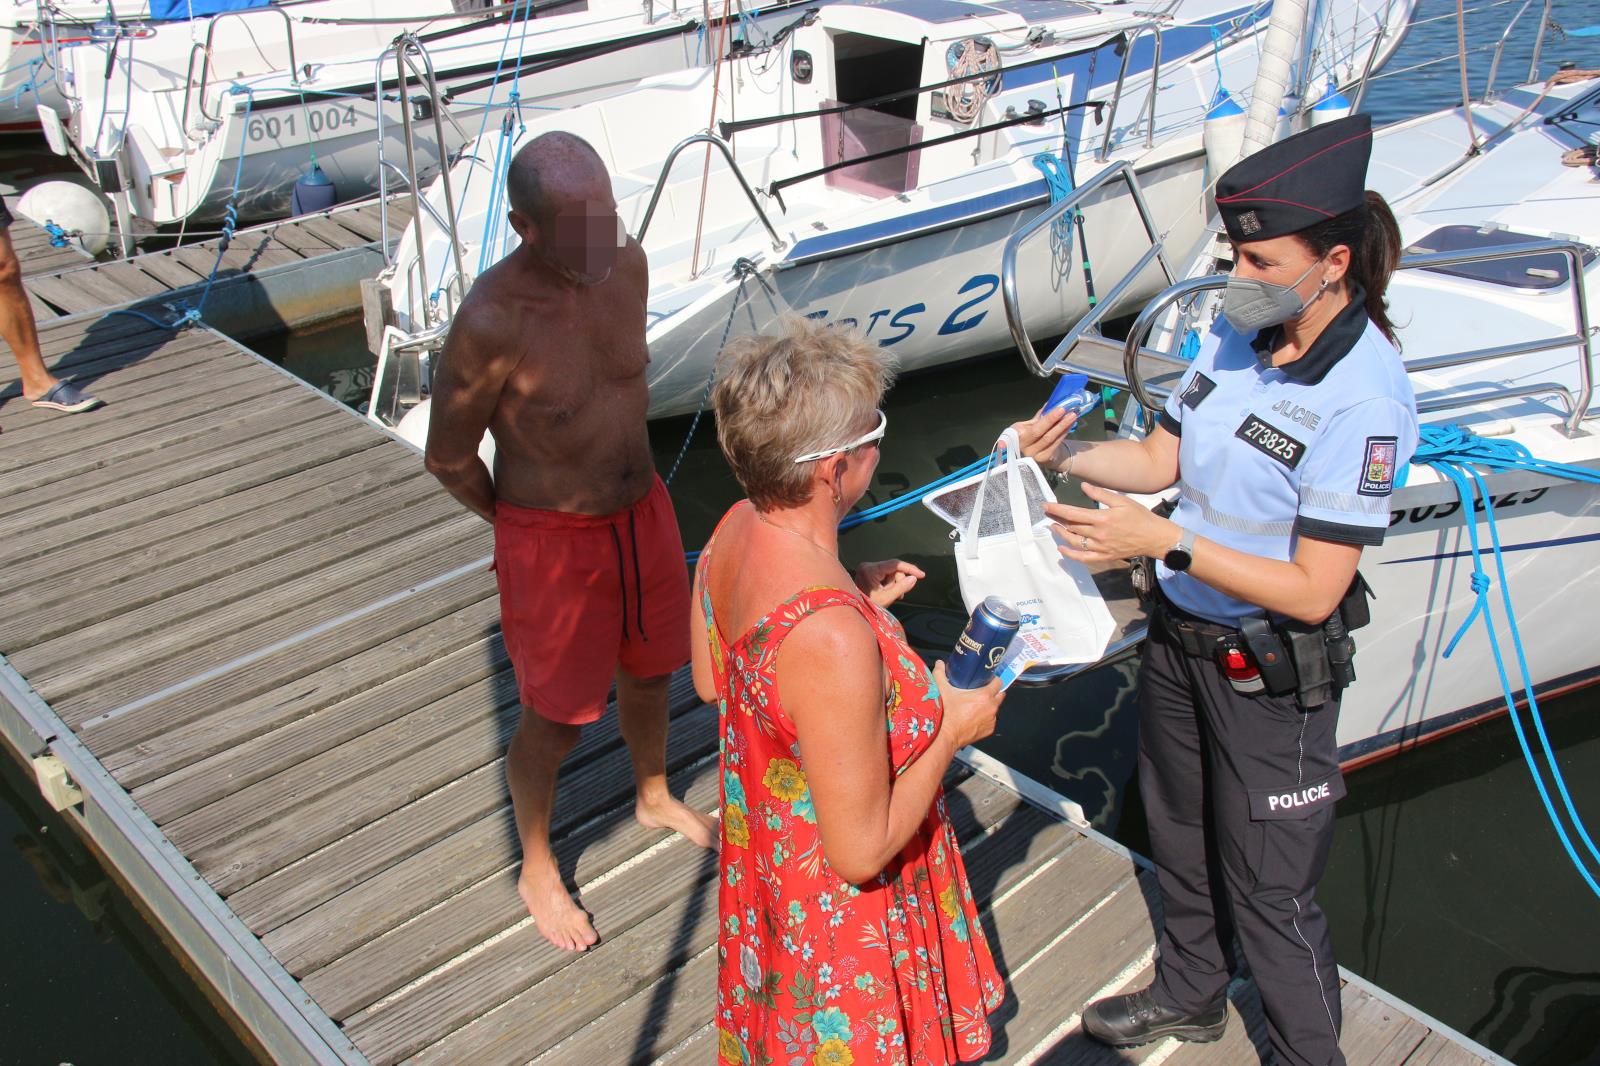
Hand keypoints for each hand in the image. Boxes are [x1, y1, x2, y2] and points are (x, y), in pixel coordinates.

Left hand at [853, 559, 924, 606]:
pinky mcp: (867, 572)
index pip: (895, 564)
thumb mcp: (887, 598)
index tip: (921, 575)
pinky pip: (884, 574)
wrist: (853, 611)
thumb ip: (901, 588)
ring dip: (894, 584)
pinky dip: (889, 583)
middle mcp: (867, 565)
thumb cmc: (868, 606)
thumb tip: (914, 578)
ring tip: (891, 596)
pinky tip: (887, 592)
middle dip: (898, 581)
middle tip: (899, 595)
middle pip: (893, 568)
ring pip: (890, 572)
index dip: (910, 569)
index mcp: (870, 570)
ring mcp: (866, 568)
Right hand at [932, 661, 1003, 746]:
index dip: (994, 679)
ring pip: (995, 708)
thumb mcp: (942, 690)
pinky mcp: (988, 730)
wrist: (945, 736)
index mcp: (984, 696)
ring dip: (989, 705)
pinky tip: (974, 717)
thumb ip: (940, 674)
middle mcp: (991, 708)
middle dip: (994, 692)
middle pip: (1000, 695)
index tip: (987, 678)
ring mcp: (991, 720)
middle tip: (981, 690)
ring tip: (976, 705)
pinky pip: (990, 720)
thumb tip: (940, 663)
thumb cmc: (945, 713)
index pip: (999, 683)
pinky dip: (985, 718)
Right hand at [1002, 405, 1076, 465]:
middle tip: (1062, 409)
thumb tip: (1051, 402)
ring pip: (1048, 438)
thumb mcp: (1031, 425)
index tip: (1003, 445)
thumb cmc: (1035, 436)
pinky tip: (1069, 425)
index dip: (1004, 442)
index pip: (1010, 436)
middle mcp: (1021, 447)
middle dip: (1050, 419)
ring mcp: (1032, 455)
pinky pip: (1055, 444)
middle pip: (1037, 431)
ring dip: (1061, 425)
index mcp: (1014, 436)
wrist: (1042, 453)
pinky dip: (1063, 433)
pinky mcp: (1043, 459)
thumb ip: (1039, 416)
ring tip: (1071, 415)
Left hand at [1046, 482, 1177, 562]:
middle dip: (1057, 519)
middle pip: (1071, 527)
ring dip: (1061, 534)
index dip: (1057, 509)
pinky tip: (1062, 549)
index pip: (1073, 513)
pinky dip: (1071, 554)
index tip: (1045, 505)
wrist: (1154, 537)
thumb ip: (1100, 494)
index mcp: (1102, 518)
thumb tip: (1083, 486)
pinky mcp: (1104, 556)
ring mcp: (1101, 547)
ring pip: (1074, 542)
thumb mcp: (1122, 501)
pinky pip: (1083, 558)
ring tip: (1054, 526)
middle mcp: (1099, 534)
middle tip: (1047, 513)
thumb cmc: (1140, 517)